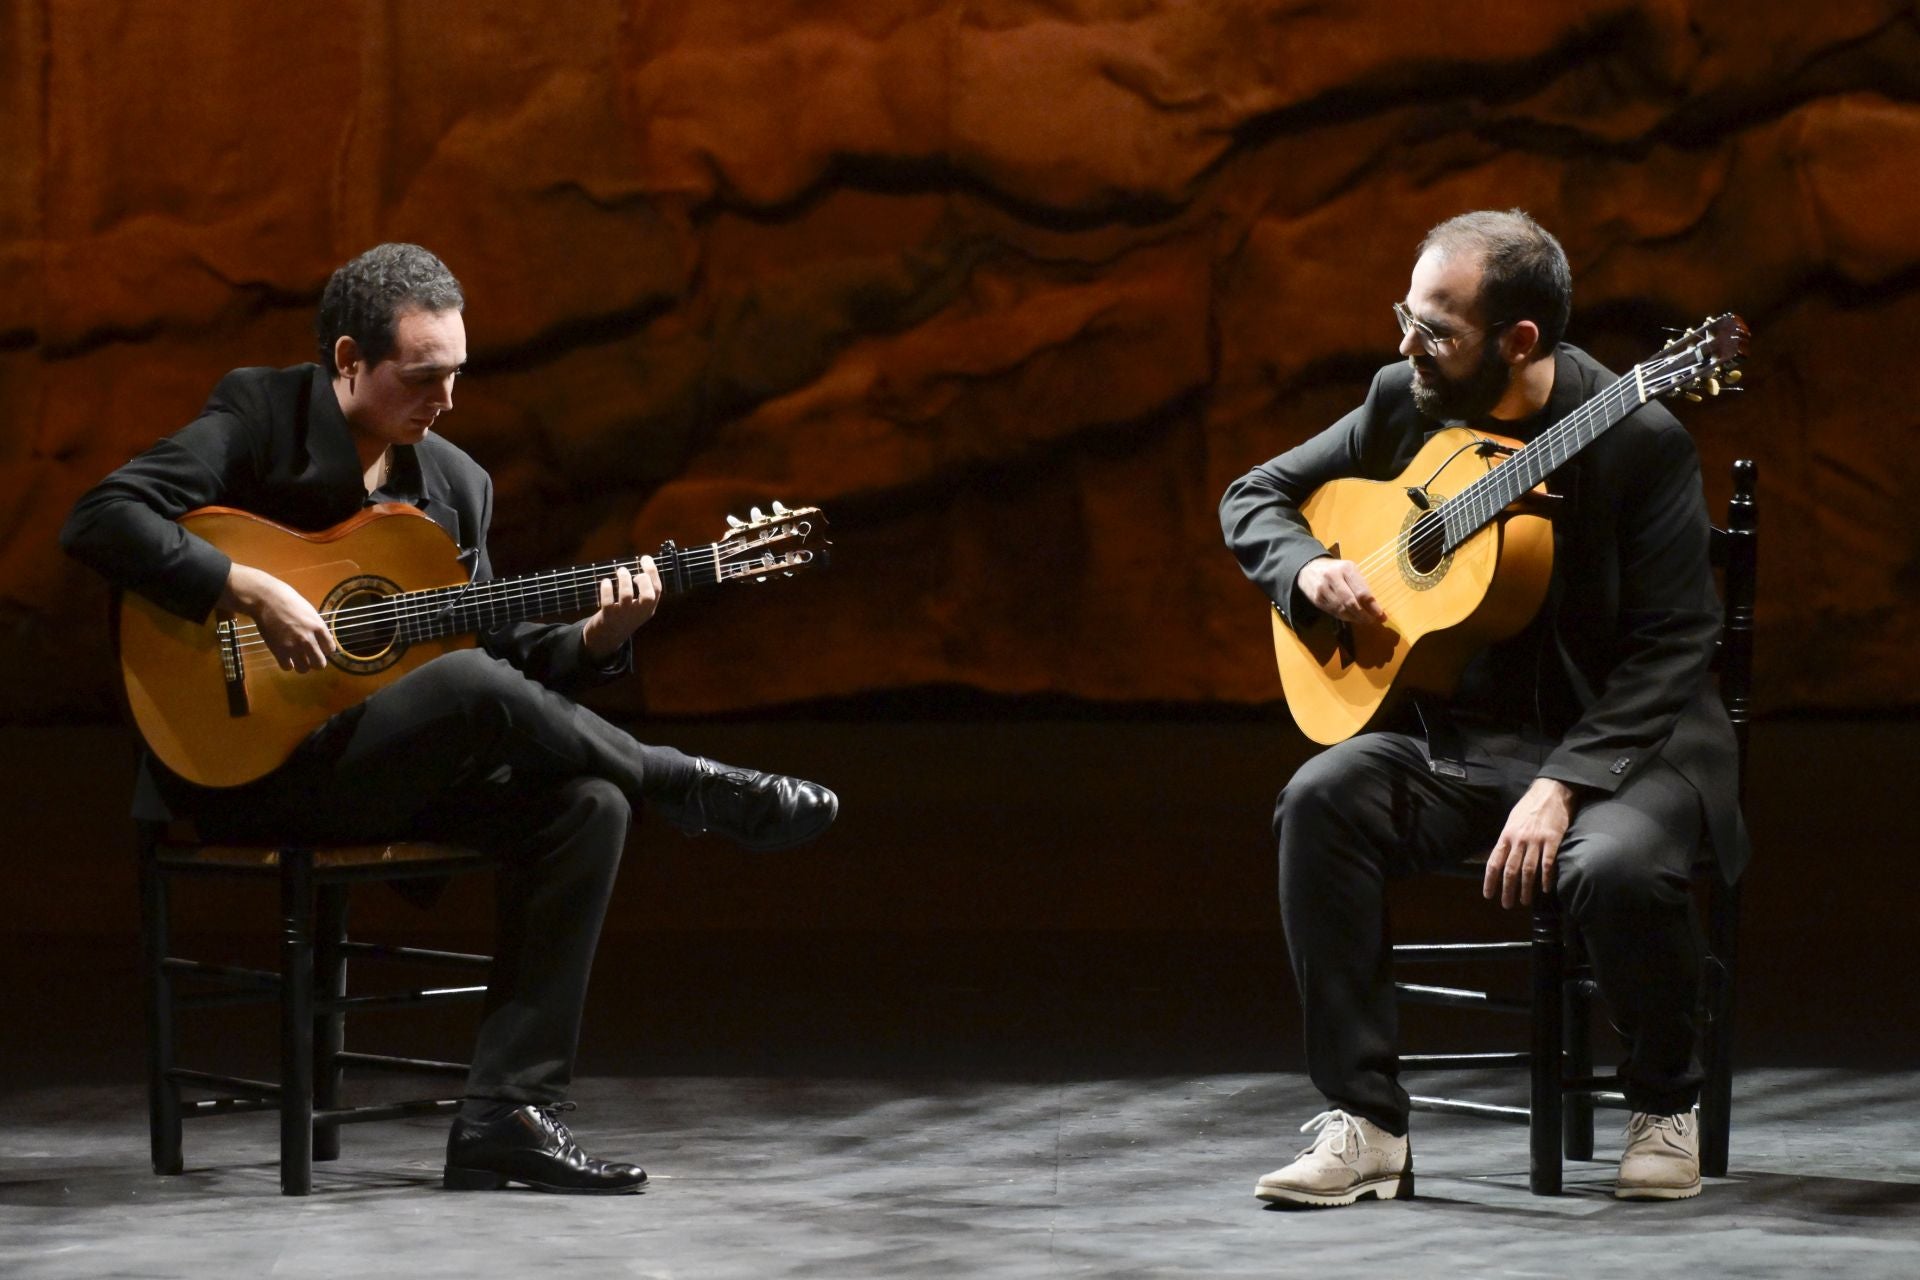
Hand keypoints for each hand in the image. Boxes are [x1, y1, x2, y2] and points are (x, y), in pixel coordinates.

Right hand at [220, 563, 334, 672]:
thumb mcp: (310, 612)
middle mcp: (308, 639)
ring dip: (301, 665)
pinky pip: (287, 667)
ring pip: (304, 669)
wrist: (267, 599)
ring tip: (297, 659)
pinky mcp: (278, 650)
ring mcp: (293, 646)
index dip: (325, 650)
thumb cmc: (289, 602)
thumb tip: (323, 640)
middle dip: (316, 662)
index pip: (330, 649)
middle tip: (310, 657)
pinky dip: (287, 665)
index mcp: (319, 628)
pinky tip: (285, 658)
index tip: (319, 647)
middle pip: (320, 664)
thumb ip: (317, 627)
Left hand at [581, 557, 661, 660]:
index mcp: (648, 609)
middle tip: (636, 572)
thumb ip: (642, 591)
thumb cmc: (624, 616)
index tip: (646, 559)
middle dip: (644, 580)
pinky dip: (606, 589)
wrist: (607, 638)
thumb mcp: (638, 607)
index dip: (653, 572)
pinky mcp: (607, 617)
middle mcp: (638, 612)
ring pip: (625, 596)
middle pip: (648, 596)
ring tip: (621, 571)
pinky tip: (606, 581)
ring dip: (624, 580)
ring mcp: (623, 615)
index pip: (657, 590)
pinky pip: (607, 602)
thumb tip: (642, 564)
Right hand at [1296, 557, 1386, 624]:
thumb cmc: (1336, 570)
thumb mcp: (1350, 570)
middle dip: (1364, 615)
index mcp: (1346, 568)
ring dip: (1355, 618)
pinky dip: (1344, 617)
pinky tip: (1351, 618)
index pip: (1362, 591)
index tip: (1381, 616)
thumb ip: (1361, 585)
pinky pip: (1333, 612)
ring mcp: (1323, 589)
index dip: (1373, 607)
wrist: (1308, 568)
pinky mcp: (1316, 599)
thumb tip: (1375, 606)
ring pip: (1342, 610)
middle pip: (1351, 602)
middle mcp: (1333, 578)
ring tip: (1364, 620)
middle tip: (1373, 621)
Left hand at [1483, 778, 1579, 908]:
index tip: (1489, 895)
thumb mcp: (1511, 821)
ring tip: (1524, 901)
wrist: (1550, 792)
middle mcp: (1518, 840)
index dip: (1490, 880)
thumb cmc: (1529, 807)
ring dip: (1526, 888)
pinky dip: (1546, 878)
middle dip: (1507, 889)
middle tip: (1506, 904)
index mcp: (1506, 835)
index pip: (1494, 862)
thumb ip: (1506, 840)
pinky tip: (1546, 889)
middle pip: (1510, 870)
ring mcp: (1536, 840)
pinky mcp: (1552, 840)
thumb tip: (1498, 857)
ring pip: (1528, 870)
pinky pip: (1548, 863)